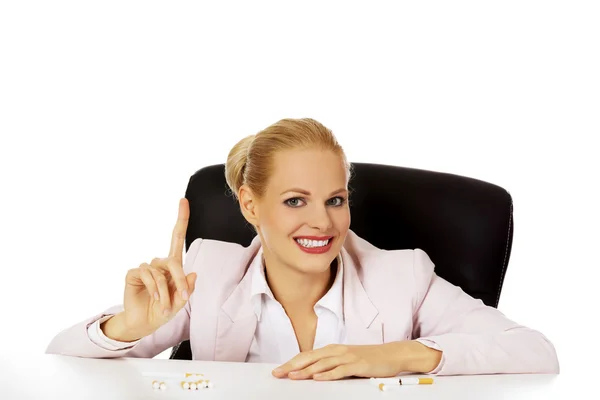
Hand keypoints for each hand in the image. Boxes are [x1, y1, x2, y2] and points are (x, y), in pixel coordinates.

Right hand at [110, 198, 196, 339]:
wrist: (144, 323)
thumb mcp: (179, 303)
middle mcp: (159, 263)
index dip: (181, 219)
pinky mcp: (133, 273)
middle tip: (183, 297)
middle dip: (179, 280)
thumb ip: (186, 289)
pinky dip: (154, 289)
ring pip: (159, 273)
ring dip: (164, 291)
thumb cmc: (163, 311)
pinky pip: (147, 275)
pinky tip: (155, 299)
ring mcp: (145, 268)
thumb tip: (192, 273)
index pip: (177, 238)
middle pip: (173, 261)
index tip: (183, 201)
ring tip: (165, 306)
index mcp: (172, 266)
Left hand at [271, 342, 441, 380]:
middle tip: (277, 374)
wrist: (392, 354)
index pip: (307, 356)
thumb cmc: (369, 359)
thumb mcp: (346, 360)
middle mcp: (337, 351)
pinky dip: (328, 374)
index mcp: (332, 350)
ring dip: (306, 371)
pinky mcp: (358, 364)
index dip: (291, 362)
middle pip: (310, 358)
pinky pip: (340, 370)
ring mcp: (347, 357)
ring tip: (292, 376)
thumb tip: (312, 373)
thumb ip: (330, 365)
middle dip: (292, 366)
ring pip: (322, 364)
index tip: (278, 370)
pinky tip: (318, 378)